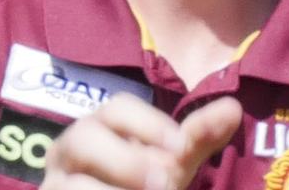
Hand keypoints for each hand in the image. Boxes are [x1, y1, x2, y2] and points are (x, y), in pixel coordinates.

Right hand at [40, 93, 241, 189]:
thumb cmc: (138, 185)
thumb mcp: (169, 164)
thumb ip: (197, 138)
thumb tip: (233, 107)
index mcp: (100, 127)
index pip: (117, 107)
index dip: (148, 124)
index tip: (181, 148)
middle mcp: (68, 150)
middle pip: (85, 138)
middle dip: (126, 161)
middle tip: (164, 183)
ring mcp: (54, 182)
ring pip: (74, 183)